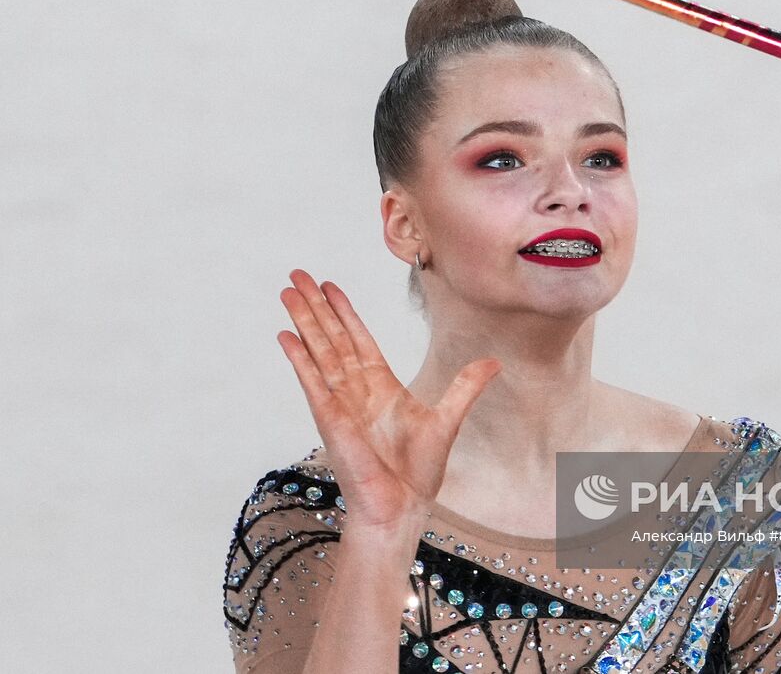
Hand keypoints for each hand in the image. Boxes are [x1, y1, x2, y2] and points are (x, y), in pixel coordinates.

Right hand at [276, 268, 500, 531]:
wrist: (401, 505)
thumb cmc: (419, 472)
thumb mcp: (448, 420)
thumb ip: (466, 387)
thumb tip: (495, 363)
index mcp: (381, 386)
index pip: (358, 338)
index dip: (344, 311)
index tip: (330, 287)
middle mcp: (356, 389)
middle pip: (333, 337)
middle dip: (316, 306)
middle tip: (299, 274)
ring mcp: (340, 402)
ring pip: (319, 351)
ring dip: (303, 321)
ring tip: (288, 291)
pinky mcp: (330, 418)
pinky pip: (312, 381)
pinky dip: (299, 358)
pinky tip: (286, 336)